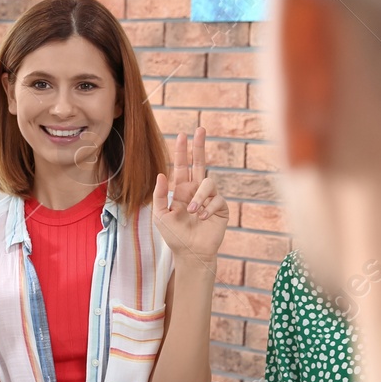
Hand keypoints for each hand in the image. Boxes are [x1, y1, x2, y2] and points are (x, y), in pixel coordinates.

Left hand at [154, 128, 227, 262]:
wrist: (191, 252)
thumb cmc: (175, 236)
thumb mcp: (161, 216)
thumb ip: (160, 196)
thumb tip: (162, 174)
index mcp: (181, 191)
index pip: (183, 167)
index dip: (183, 151)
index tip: (183, 135)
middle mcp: (196, 191)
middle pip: (200, 163)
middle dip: (199, 146)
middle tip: (200, 129)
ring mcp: (210, 198)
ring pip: (208, 182)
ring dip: (199, 197)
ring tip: (193, 212)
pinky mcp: (221, 207)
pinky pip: (217, 199)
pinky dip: (209, 209)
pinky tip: (204, 218)